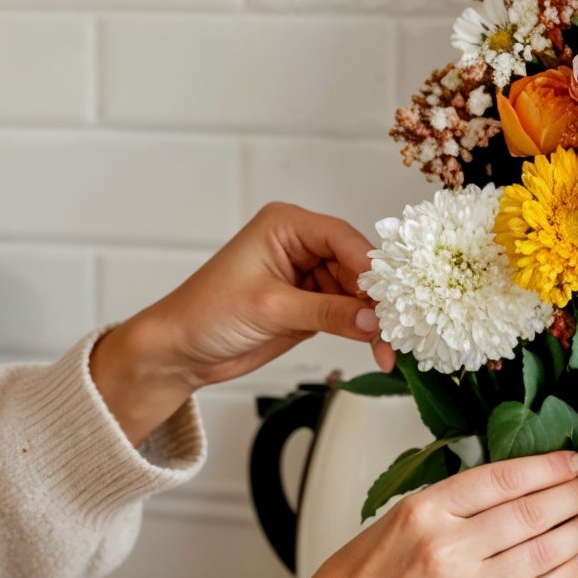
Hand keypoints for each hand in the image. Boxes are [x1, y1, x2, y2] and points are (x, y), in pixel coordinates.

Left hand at [89, 202, 386, 445]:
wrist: (180, 351)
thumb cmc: (205, 313)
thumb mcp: (270, 309)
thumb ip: (326, 313)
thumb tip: (374, 321)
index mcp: (286, 226)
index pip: (342, 238)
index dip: (369, 266)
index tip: (391, 295)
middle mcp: (301, 246)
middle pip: (357, 267)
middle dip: (376, 299)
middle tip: (397, 328)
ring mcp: (308, 278)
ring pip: (357, 294)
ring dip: (374, 321)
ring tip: (390, 347)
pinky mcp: (311, 306)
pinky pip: (348, 315)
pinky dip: (364, 332)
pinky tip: (378, 348)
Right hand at [212, 452, 577, 577]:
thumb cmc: (362, 574)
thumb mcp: (401, 515)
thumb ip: (456, 501)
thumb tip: (517, 483)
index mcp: (426, 510)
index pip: (504, 477)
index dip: (548, 466)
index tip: (573, 461)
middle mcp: (446, 546)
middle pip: (530, 511)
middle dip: (573, 495)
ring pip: (540, 552)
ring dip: (577, 532)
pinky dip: (563, 576)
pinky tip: (577, 561)